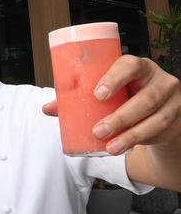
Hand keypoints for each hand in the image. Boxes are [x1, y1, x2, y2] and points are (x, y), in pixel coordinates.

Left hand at [43, 56, 180, 154]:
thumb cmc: (125, 94)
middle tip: (97, 131)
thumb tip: (47, 108)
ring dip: (130, 135)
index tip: (97, 95)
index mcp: (138, 66)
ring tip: (109, 147)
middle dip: (120, 117)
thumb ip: (78, 98)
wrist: (157, 108)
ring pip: (154, 118)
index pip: (130, 66)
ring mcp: (173, 100)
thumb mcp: (106, 92)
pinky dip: (140, 141)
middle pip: (145, 98)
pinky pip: (160, 131)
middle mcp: (159, 80)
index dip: (114, 79)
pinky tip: (123, 147)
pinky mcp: (176, 119)